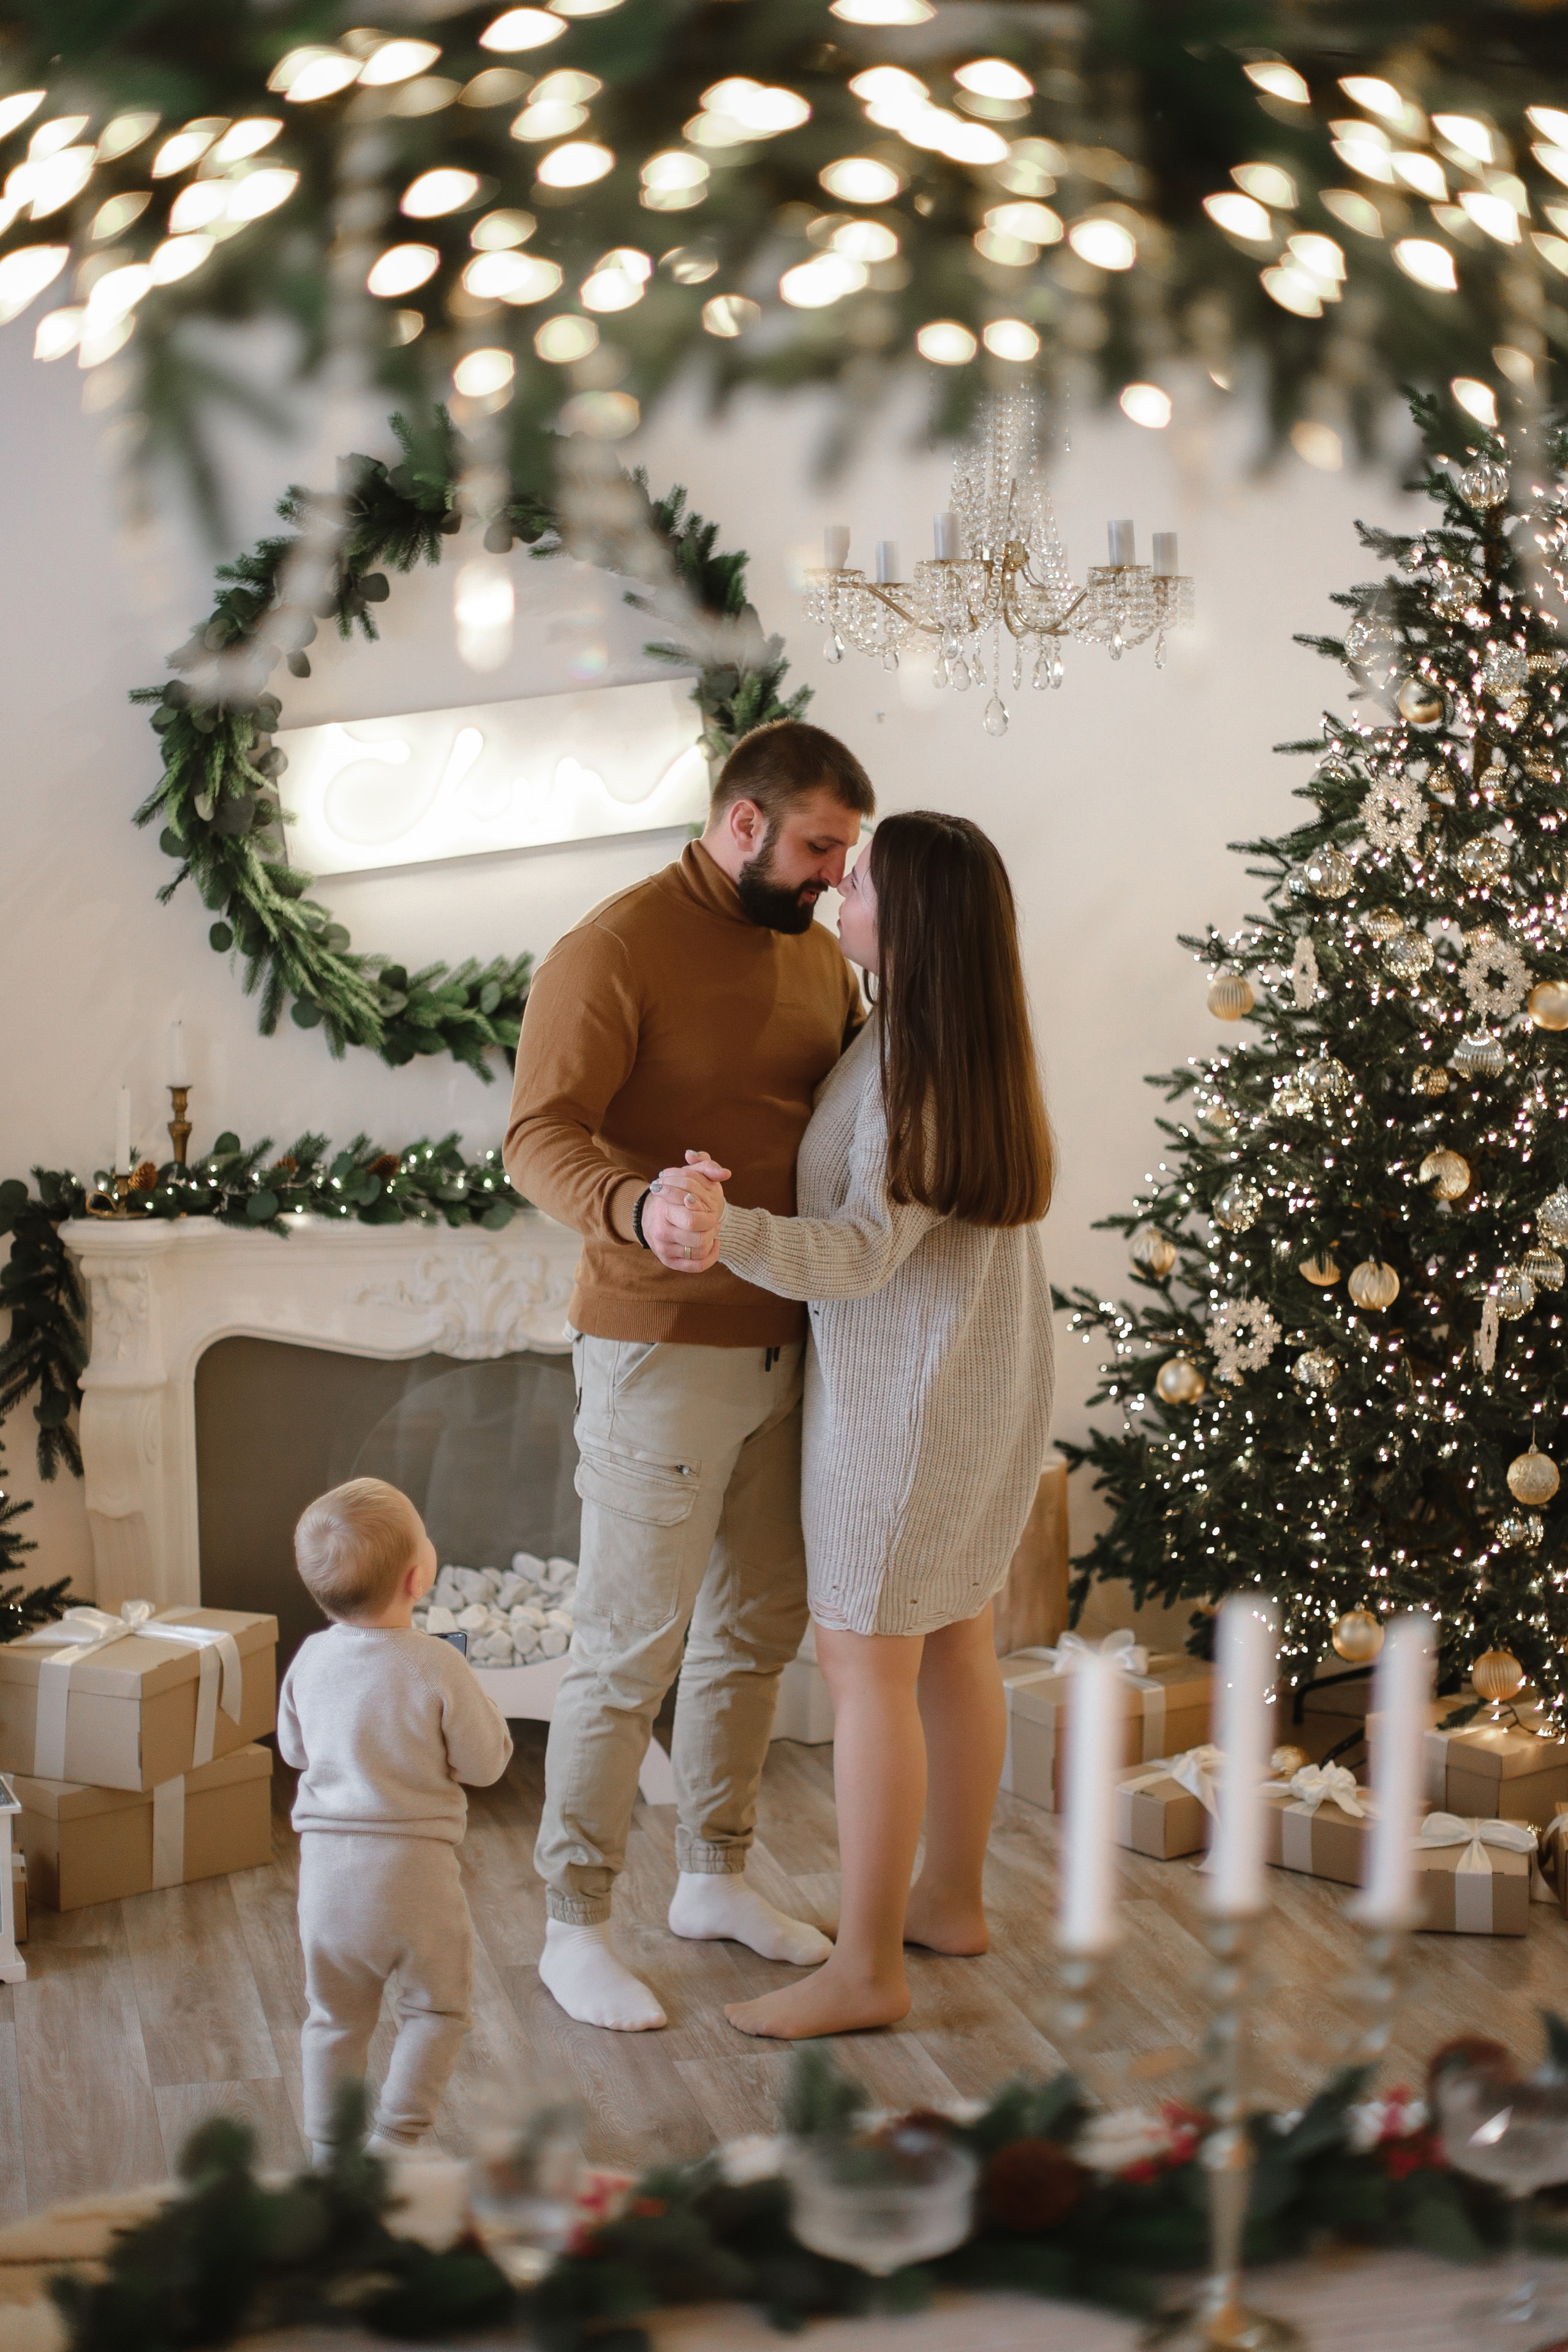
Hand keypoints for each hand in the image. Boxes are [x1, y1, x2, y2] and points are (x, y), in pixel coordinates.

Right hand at [644, 1151, 729, 1272]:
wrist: (653, 1215)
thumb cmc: (675, 1193)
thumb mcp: (689, 1175)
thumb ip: (707, 1168)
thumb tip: (725, 1173)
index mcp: (664, 1209)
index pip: (694, 1219)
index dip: (709, 1214)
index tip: (708, 1206)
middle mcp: (661, 1231)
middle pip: (699, 1238)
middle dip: (711, 1229)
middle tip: (713, 1219)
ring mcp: (664, 1248)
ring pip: (700, 1252)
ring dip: (711, 1239)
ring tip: (710, 1229)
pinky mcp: (669, 1262)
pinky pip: (697, 1266)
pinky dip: (711, 1257)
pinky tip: (713, 1244)